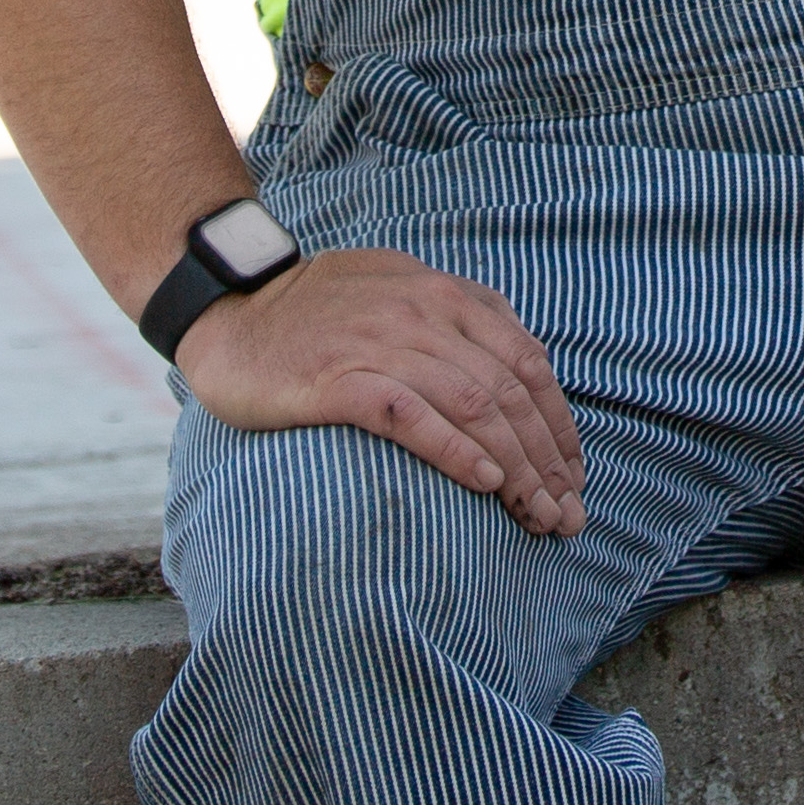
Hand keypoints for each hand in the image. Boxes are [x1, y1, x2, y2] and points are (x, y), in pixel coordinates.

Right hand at [175, 247, 589, 537]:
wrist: (230, 312)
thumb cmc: (317, 312)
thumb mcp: (398, 287)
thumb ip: (456, 311)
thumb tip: (517, 354)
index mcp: (444, 294)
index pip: (527, 362)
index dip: (559, 425)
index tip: (574, 477)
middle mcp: (422, 313)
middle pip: (509, 392)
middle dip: (547, 460)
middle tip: (566, 517)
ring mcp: (379, 345)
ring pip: (473, 406)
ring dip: (516, 467)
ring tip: (538, 516)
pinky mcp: (336, 381)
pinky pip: (410, 415)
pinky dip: (454, 449)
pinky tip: (485, 483)